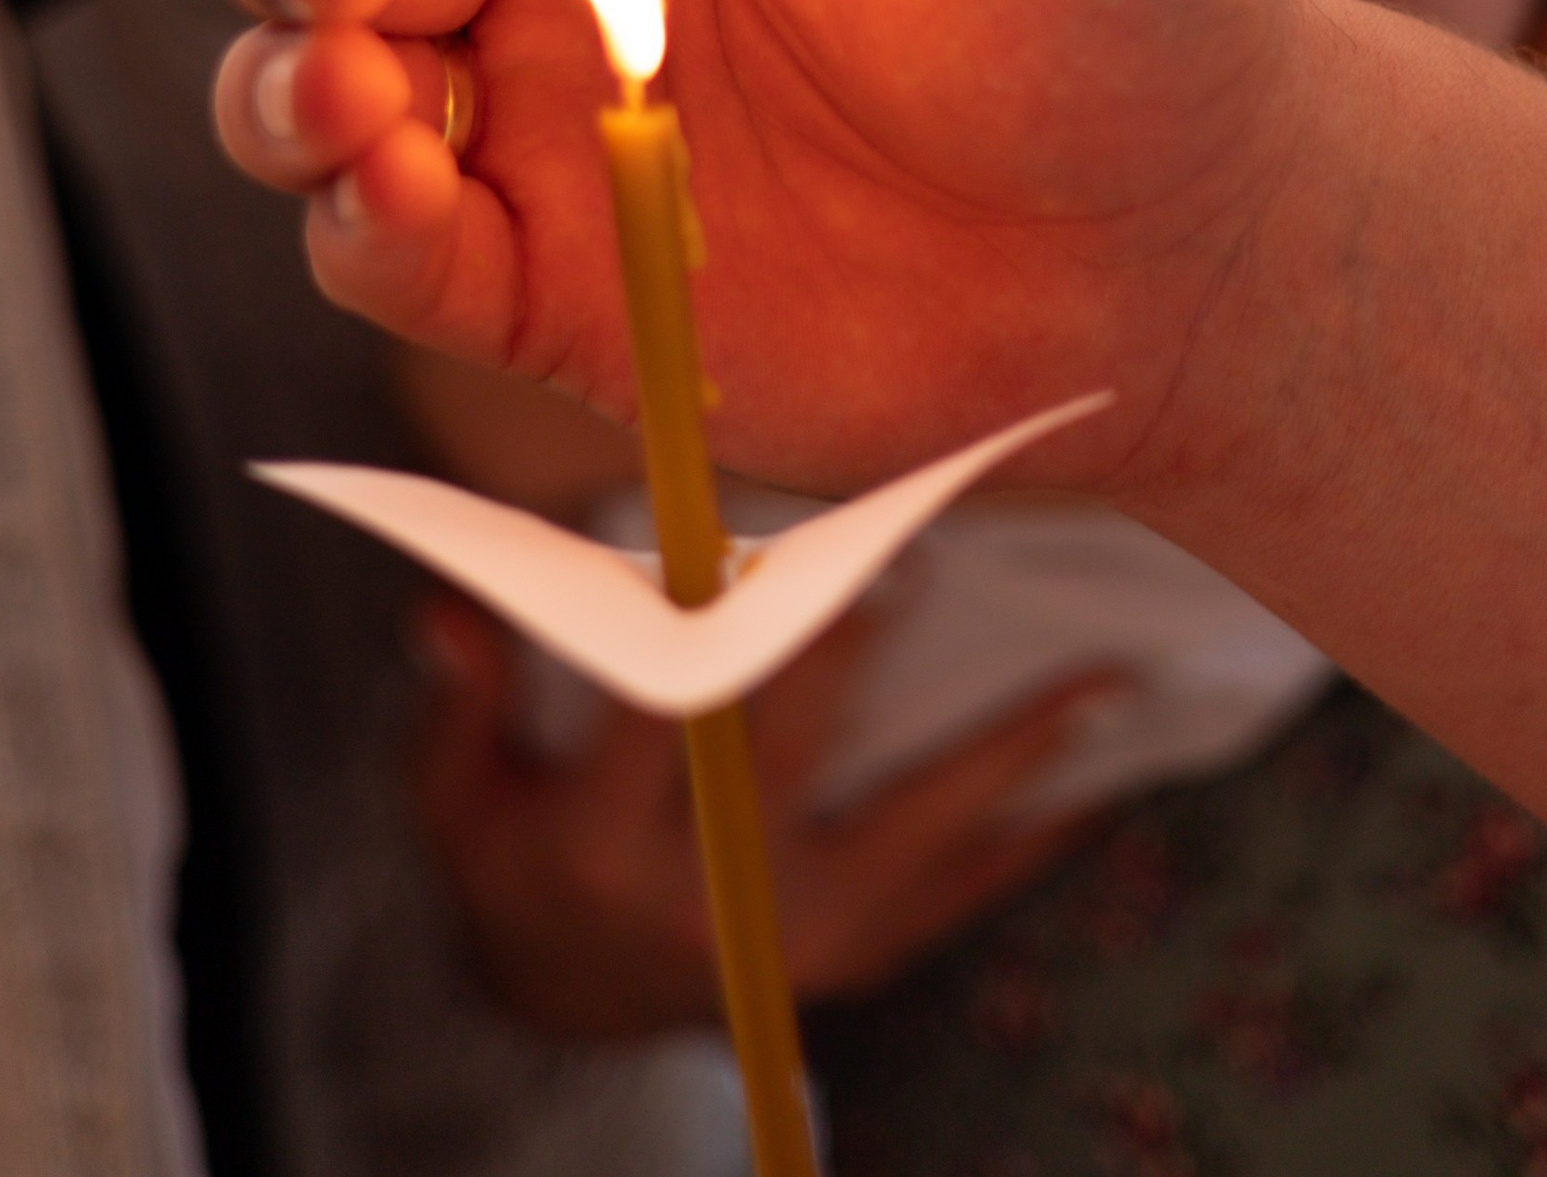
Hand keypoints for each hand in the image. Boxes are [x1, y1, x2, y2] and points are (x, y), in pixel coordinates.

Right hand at [410, 593, 1114, 1033]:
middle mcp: (705, 899)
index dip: (710, 625)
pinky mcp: (849, 964)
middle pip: (796, 757)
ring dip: (1008, 758)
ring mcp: (789, 942)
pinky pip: (950, 902)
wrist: (567, 1006)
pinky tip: (1095, 786)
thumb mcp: (462, 793)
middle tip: (925, 557)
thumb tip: (447, 607)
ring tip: (1099, 685)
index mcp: (601, 842)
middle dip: (857, 652)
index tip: (755, 541)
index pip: (663, 713)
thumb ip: (468, 698)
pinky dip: (1023, 844)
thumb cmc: (517, 860)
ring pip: (914, 836)